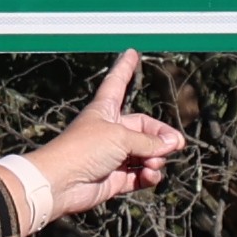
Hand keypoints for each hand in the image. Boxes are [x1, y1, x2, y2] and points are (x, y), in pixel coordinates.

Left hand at [15, 56, 188, 228]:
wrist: (61, 183)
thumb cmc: (82, 150)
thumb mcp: (120, 136)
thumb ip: (150, 140)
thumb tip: (172, 145)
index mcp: (105, 111)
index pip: (117, 83)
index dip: (125, 68)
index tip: (131, 53)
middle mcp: (110, 131)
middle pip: (145, 128)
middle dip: (161, 137)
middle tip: (175, 145)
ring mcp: (113, 156)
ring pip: (147, 153)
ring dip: (156, 158)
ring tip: (154, 163)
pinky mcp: (116, 178)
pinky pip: (141, 175)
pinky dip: (149, 175)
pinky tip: (150, 175)